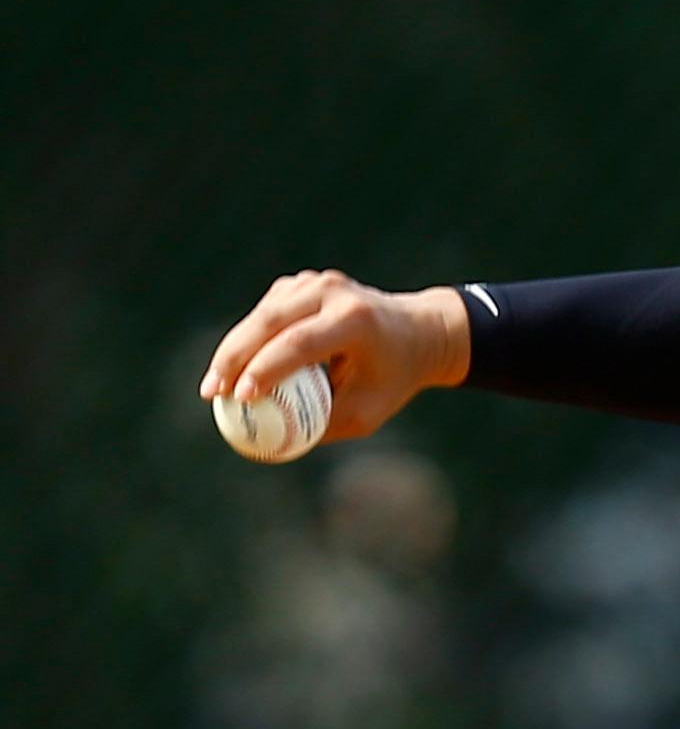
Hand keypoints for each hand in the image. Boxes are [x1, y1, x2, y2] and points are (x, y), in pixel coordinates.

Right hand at [199, 272, 470, 446]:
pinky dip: (248, 338)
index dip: (265, 369)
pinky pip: (266, 313)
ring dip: (233, 349)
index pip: (300, 342)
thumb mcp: (367, 411)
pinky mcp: (302, 284)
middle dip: (233, 358)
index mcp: (357, 320)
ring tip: (214, 388)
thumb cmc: (392, 379)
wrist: (419, 332)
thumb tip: (268, 446)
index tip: (240, 399)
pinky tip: (237, 368)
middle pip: (270, 322)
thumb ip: (320, 426)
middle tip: (212, 394)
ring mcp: (317, 282)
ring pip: (262, 316)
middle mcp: (335, 293)